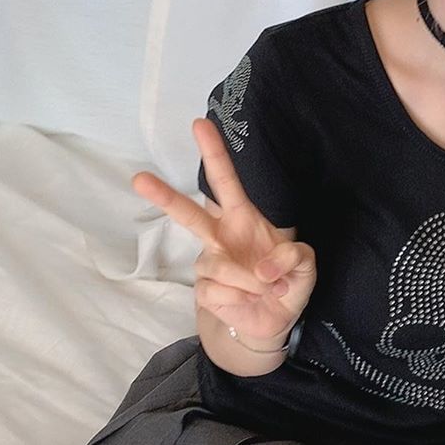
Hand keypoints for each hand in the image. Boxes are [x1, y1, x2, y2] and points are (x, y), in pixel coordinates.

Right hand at [132, 118, 316, 343]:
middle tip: (139, 178)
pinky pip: (218, 291)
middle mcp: (220, 236)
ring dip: (251, 281)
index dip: (213, 153)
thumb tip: (261, 267)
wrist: (274, 320)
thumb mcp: (305, 265)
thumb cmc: (287, 282)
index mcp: (243, 218)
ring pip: (220, 266)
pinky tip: (249, 300)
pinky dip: (242, 298)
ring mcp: (209, 263)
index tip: (200, 124)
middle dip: (164, 196)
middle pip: (188, 213)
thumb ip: (293, 256)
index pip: (225, 181)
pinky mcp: (204, 290)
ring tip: (267, 289)